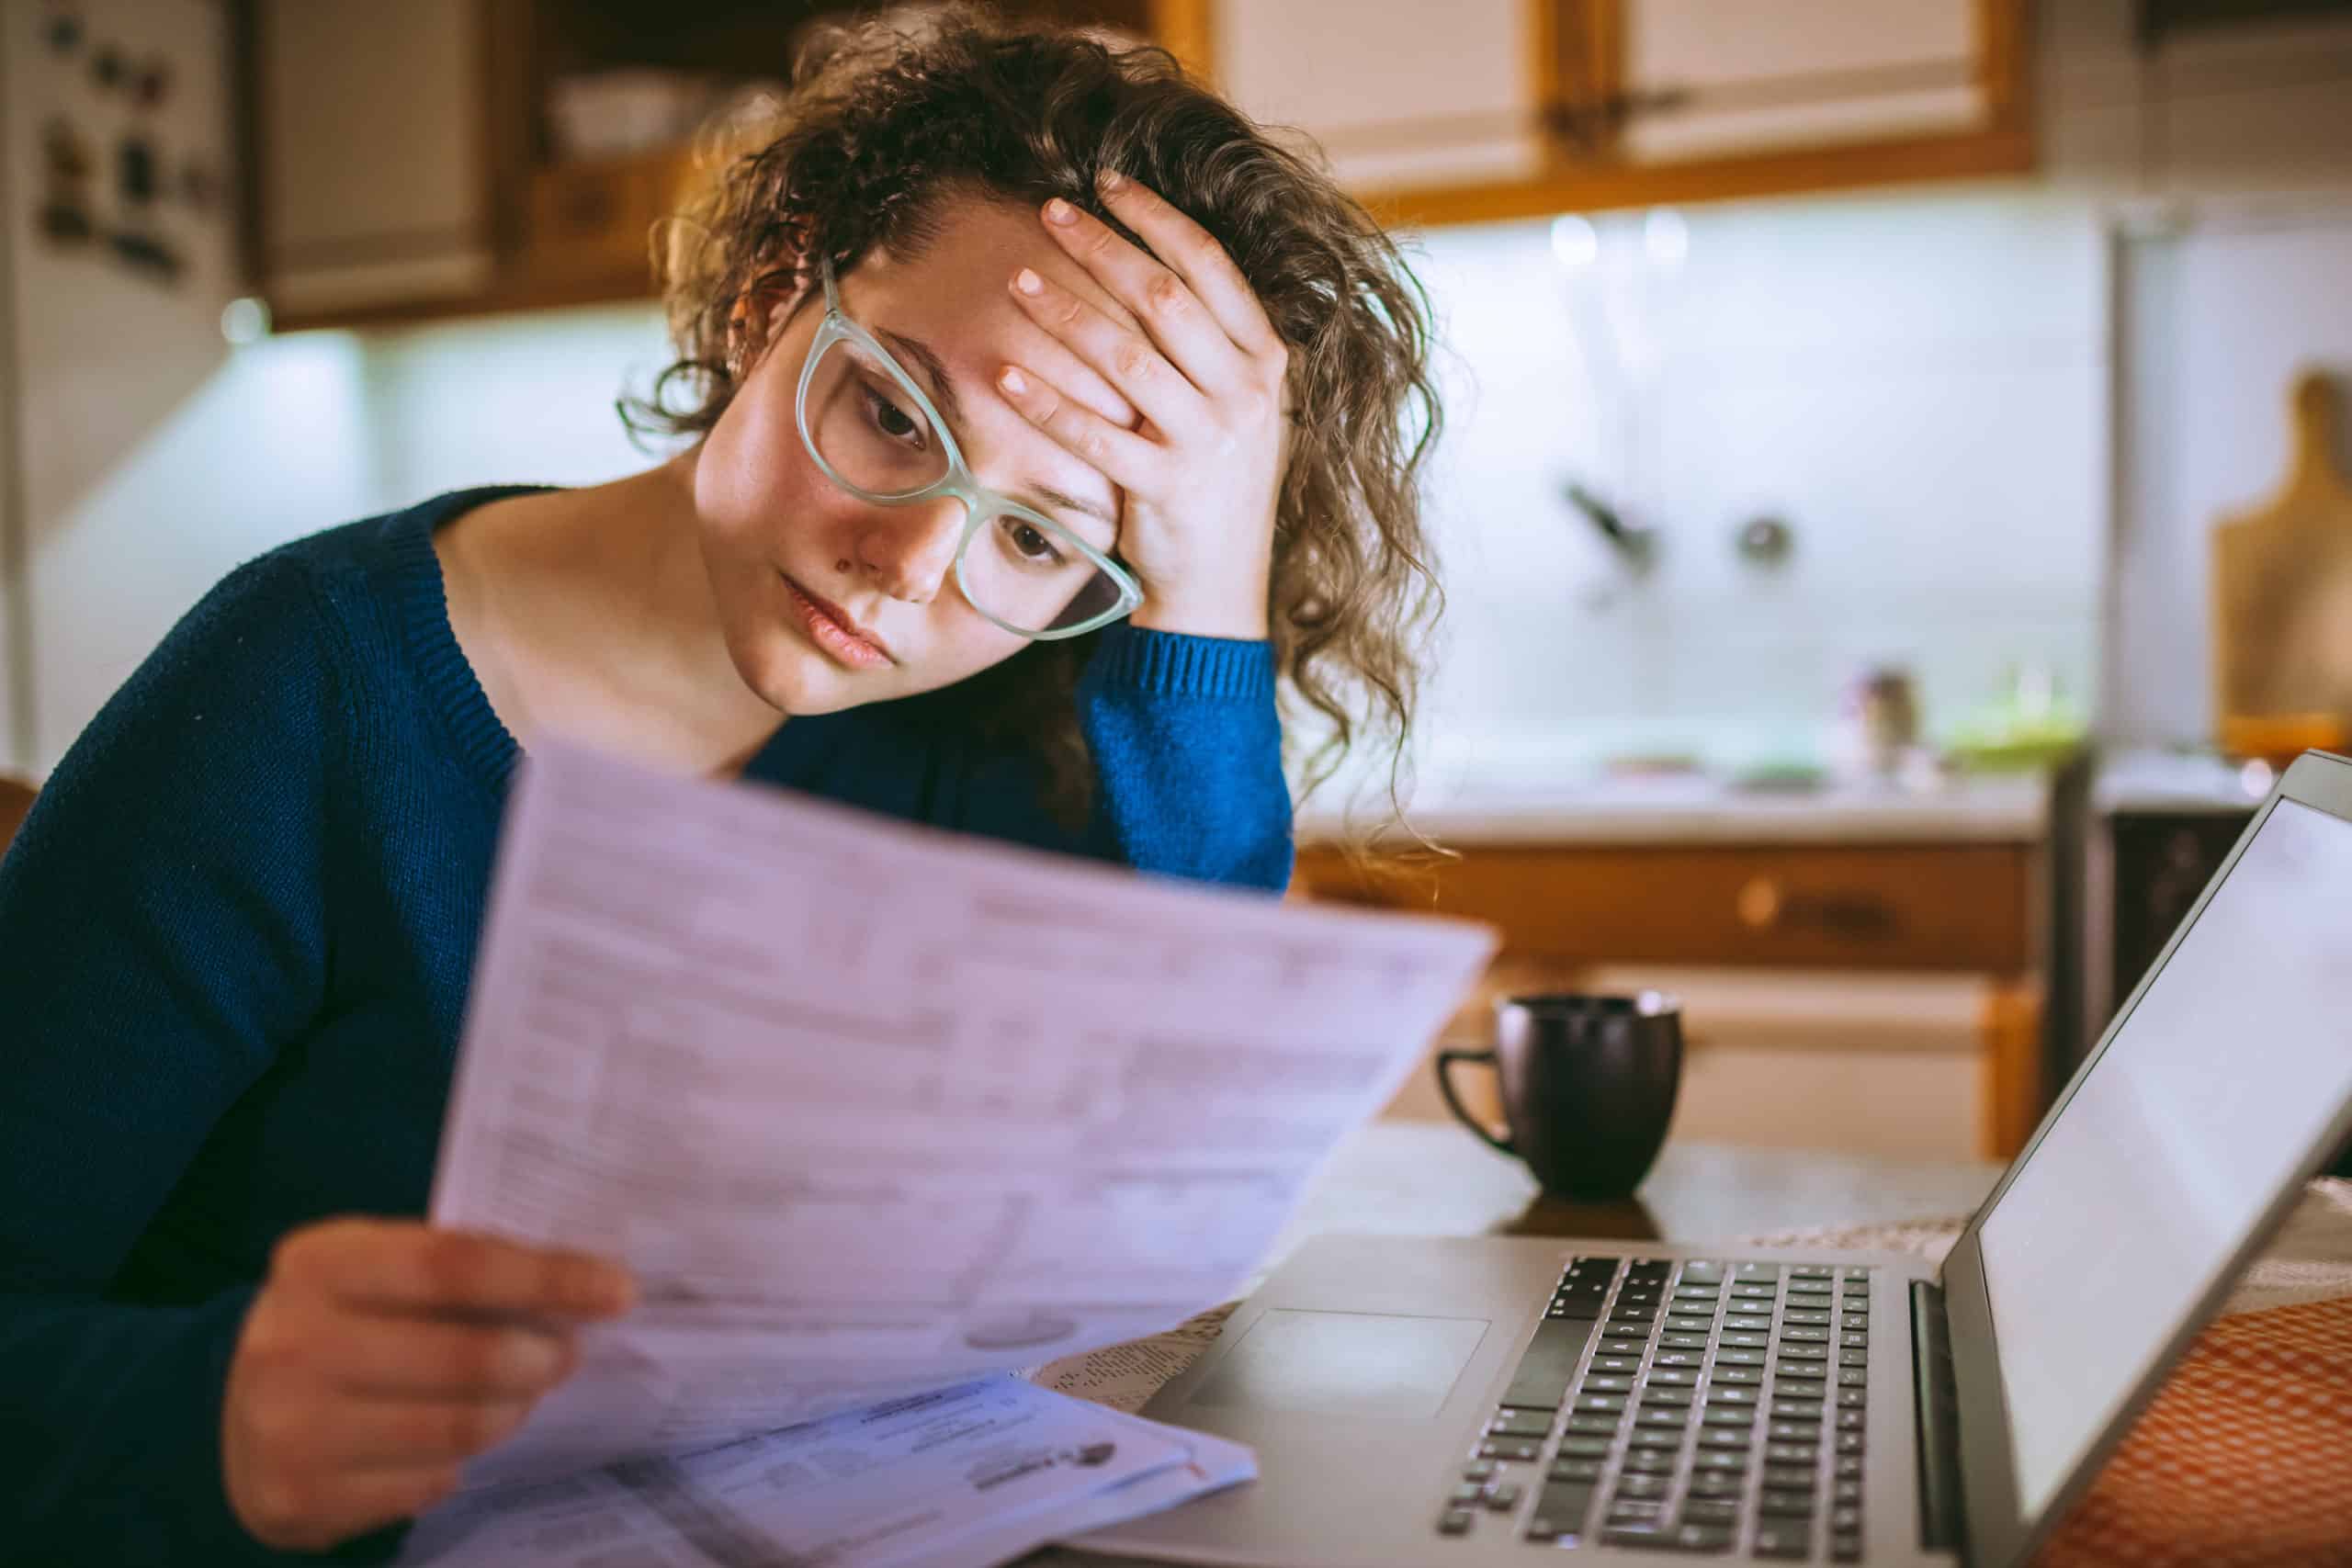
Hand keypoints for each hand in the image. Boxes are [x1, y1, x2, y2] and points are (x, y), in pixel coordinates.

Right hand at [221, 1217, 634, 1550]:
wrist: (228, 1415)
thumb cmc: (340, 1324)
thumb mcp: (377, 1272)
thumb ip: (461, 1270)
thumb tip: (583, 1286)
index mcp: (321, 1263)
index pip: (456, 1264)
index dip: (548, 1277)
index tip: (618, 1290)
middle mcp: (295, 1342)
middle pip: (469, 1357)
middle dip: (541, 1357)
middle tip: (564, 1353)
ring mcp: (291, 1428)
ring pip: (459, 1429)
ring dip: (511, 1411)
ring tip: (517, 1396)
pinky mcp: (300, 1498)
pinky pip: (428, 1484)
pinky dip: (460, 1462)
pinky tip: (450, 1441)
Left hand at [999, 173, 1289, 640]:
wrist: (1222, 587)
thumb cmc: (1215, 486)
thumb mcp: (1238, 407)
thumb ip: (1211, 344)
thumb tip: (1148, 263)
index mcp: (1266, 362)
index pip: (1210, 267)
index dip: (1155, 217)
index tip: (1106, 184)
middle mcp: (1245, 395)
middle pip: (1164, 297)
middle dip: (1103, 247)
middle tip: (1049, 213)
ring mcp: (1209, 443)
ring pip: (1127, 358)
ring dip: (1065, 313)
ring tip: (1017, 281)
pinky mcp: (1167, 489)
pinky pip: (1096, 434)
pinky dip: (1046, 403)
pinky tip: (1004, 374)